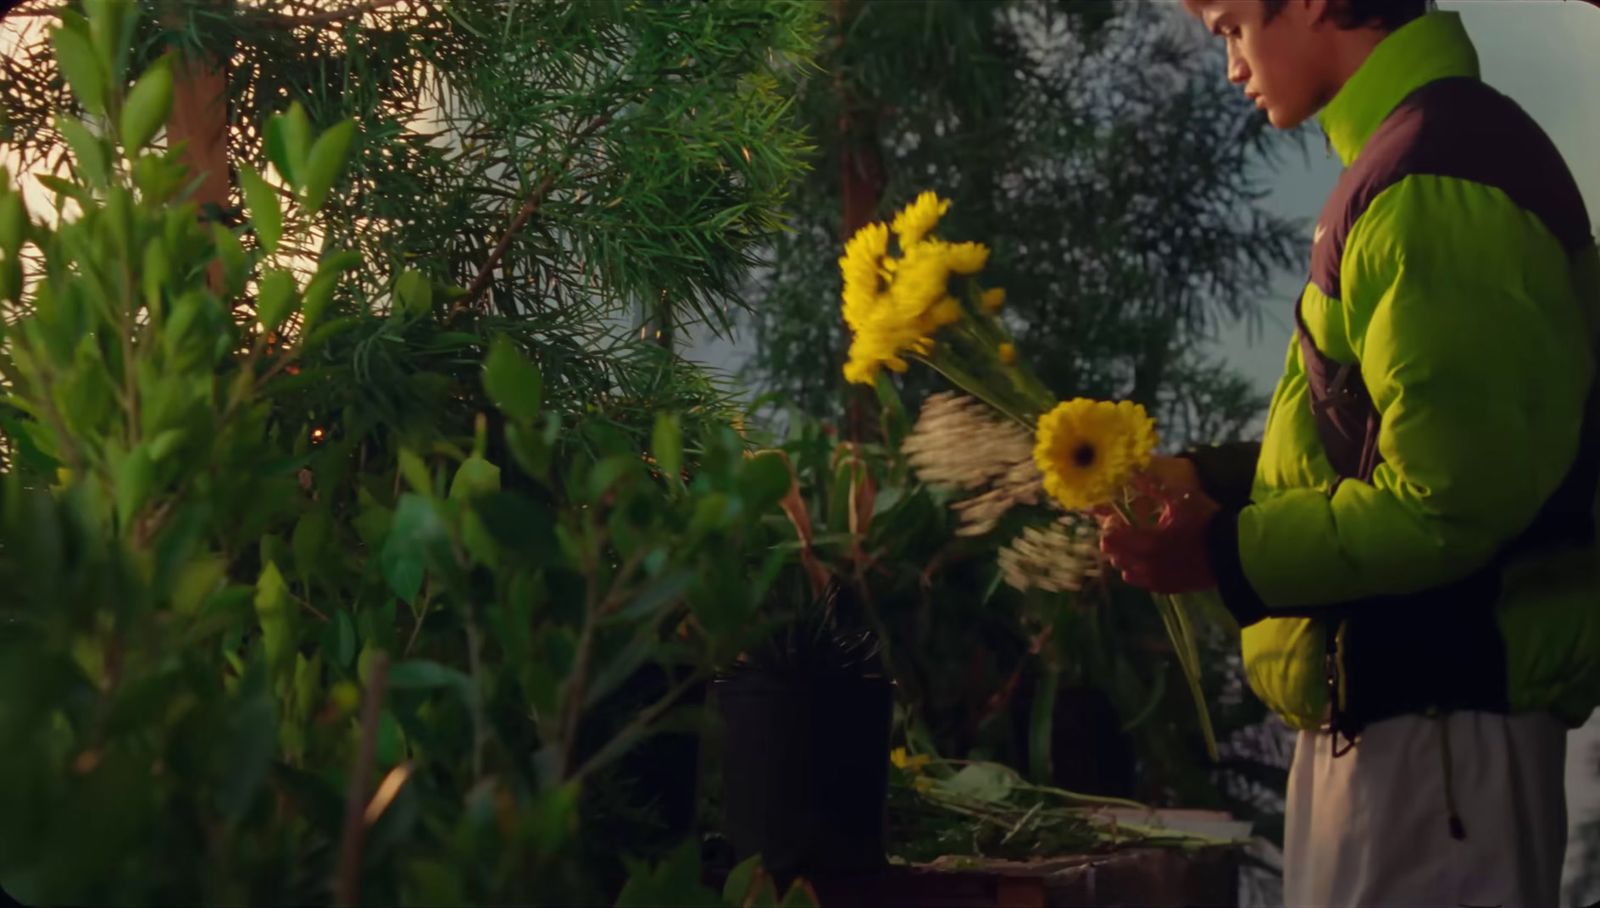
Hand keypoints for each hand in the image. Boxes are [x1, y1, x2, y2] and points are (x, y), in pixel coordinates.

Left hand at [1096, 475, 1220, 594]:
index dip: (1109, 528)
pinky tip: (1149, 558)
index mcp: (1147, 542)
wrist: (1232, 551)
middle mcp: (1146, 565)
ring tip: (1137, 545)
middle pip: (1114, 557)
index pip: (1110, 540)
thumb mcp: (1179, 499)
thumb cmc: (1205, 522)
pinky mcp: (1166, 588)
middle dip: (1115, 543)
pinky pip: (1141, 582)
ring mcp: (1155, 580)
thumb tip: (1132, 472)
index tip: (1117, 518)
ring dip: (1125, 558)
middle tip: (1124, 531)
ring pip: (1125, 571)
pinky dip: (1138, 570)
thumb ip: (1152, 487)